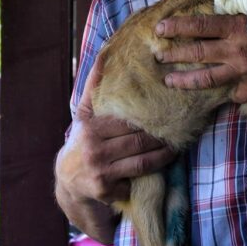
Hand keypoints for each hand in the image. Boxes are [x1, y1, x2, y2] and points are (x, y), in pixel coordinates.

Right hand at [56, 54, 175, 209]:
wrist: (68, 179)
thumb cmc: (83, 140)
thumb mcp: (85, 114)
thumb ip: (94, 86)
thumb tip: (103, 54)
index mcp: (92, 128)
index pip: (128, 121)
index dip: (150, 117)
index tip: (167, 111)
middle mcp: (94, 150)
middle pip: (139, 141)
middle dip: (160, 136)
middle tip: (178, 129)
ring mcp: (100, 172)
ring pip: (142, 162)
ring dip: (163, 156)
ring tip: (176, 147)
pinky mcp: (106, 191)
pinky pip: (135, 181)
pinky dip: (149, 177)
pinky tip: (162, 170)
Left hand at [153, 0, 246, 102]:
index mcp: (237, 26)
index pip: (199, 25)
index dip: (177, 27)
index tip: (160, 29)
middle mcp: (236, 50)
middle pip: (197, 53)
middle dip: (174, 55)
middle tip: (158, 56)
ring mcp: (244, 71)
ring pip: (208, 79)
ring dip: (186, 81)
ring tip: (170, 82)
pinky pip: (235, 94)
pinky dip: (226, 93)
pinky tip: (215, 96)